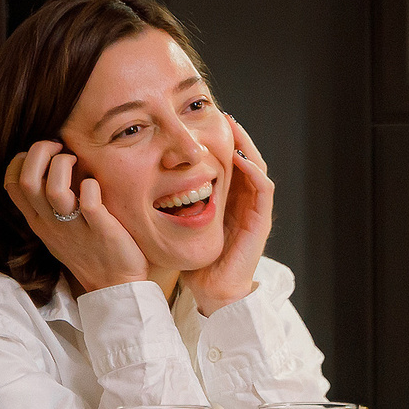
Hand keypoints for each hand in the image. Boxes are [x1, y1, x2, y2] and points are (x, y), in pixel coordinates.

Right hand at [5, 141, 149, 295]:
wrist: (114, 285)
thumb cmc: (88, 251)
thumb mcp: (56, 229)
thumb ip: (47, 203)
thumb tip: (46, 166)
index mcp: (38, 221)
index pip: (12, 183)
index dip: (22, 160)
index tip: (44, 155)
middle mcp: (51, 223)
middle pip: (27, 180)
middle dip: (40, 152)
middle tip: (60, 148)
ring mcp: (75, 228)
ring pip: (54, 189)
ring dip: (64, 165)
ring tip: (77, 162)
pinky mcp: (101, 231)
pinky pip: (90, 202)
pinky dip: (91, 186)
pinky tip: (95, 185)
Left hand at [180, 119, 273, 312]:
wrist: (212, 292)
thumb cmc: (196, 262)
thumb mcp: (181, 224)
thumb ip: (174, 204)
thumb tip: (145, 183)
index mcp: (229, 202)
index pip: (231, 164)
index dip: (223, 143)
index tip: (207, 123)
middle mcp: (245, 203)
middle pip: (247, 160)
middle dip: (237, 137)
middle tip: (224, 116)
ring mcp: (255, 212)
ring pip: (258, 168)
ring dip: (248, 146)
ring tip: (234, 128)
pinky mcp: (260, 222)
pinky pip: (263, 189)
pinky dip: (253, 171)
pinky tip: (239, 158)